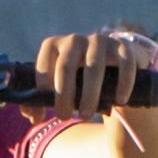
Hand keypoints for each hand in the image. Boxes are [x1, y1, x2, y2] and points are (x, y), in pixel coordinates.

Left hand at [35, 27, 157, 119]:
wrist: (114, 68)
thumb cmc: (79, 81)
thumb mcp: (60, 87)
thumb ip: (42, 101)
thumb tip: (33, 117)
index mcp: (56, 46)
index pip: (43, 64)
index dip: (42, 86)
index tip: (45, 107)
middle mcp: (75, 40)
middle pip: (66, 66)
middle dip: (63, 94)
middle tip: (63, 117)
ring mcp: (100, 41)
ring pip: (94, 67)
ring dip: (89, 94)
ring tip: (86, 115)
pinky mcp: (123, 47)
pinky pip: (124, 63)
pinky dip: (123, 83)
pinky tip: (119, 101)